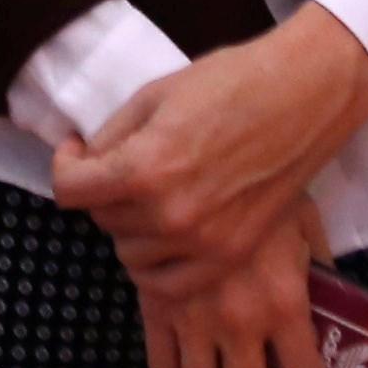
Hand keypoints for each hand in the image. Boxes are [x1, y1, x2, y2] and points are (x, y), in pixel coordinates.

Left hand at [54, 4, 367, 293]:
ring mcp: (203, 243)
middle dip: (103, 192)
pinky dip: (156, 264)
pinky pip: (167, 284)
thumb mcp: (154, 96)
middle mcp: (171, 215)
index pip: (70, 189)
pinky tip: (165, 234)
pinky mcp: (229, 256)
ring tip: (150, 196)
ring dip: (130, 227)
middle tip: (123, 166)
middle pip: (102, 220)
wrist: (302, 97)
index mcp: (145, 168)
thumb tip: (86, 162)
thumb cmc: (228, 83)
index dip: (65, 165)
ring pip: (131, 254)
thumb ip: (112, 138)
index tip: (76, 151)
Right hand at [119, 200, 327, 367]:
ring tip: (220, 366)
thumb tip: (335, 293)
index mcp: (284, 304)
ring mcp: (194, 317)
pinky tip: (187, 354)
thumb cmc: (260, 181)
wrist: (197, 154)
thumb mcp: (305, 221)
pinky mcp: (156, 306)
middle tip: (256, 367)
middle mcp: (240, 321)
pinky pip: (162, 363)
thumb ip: (320, 265)